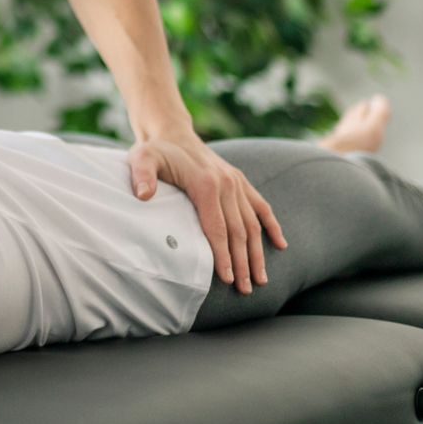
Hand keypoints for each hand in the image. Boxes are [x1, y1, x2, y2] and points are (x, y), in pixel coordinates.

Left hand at [128, 128, 285, 294]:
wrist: (171, 133)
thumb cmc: (155, 152)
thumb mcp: (142, 159)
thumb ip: (142, 176)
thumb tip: (144, 195)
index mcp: (205, 183)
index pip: (217, 228)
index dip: (223, 255)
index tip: (228, 279)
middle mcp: (227, 183)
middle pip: (238, 231)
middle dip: (243, 263)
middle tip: (246, 290)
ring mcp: (236, 182)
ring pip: (253, 223)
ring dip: (258, 253)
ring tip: (261, 280)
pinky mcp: (240, 181)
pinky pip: (261, 206)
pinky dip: (272, 225)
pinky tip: (281, 245)